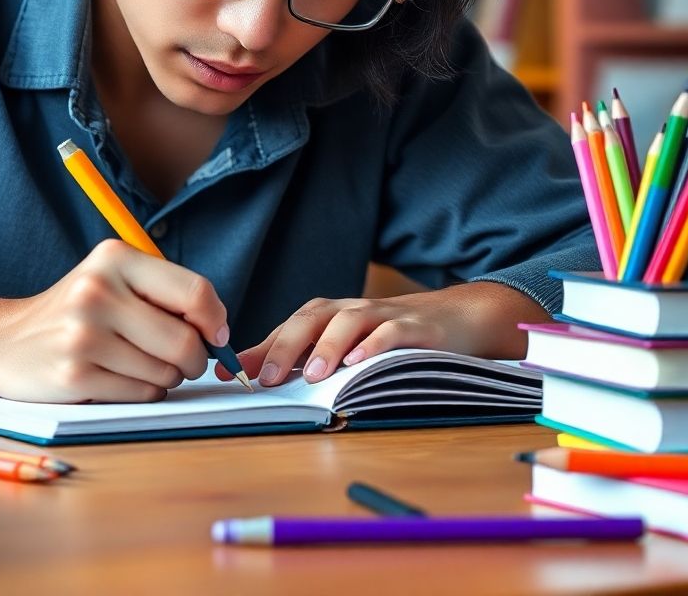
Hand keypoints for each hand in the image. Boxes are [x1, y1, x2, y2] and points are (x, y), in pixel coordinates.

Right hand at [0, 240, 229, 403]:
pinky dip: (144, 392)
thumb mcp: (112, 279)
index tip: (217, 335)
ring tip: (139, 364)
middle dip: (195, 359)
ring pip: (166, 372)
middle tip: (184, 361)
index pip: (195, 291)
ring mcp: (84, 334)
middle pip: (186, 340)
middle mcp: (98, 291)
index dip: (216, 320)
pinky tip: (120, 378)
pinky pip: (142, 394)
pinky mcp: (76, 375)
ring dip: (166, 377)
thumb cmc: (76, 311)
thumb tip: (219, 330)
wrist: (3, 341)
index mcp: (114, 258)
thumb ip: (164, 293)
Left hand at [216, 282, 549, 386]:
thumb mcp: (348, 346)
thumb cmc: (393, 336)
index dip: (257, 347)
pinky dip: (375, 344)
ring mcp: (384, 315)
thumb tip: (253, 372)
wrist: (459, 318)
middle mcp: (352, 310)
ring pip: (348, 322)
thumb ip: (305, 356)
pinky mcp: (416, 327)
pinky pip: (392, 332)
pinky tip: (360, 363)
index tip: (227, 372)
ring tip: (310, 375)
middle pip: (311, 319)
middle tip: (263, 378)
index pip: (287, 327)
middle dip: (284, 347)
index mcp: (331, 315)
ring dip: (326, 347)